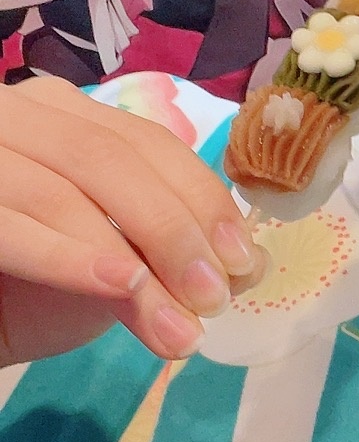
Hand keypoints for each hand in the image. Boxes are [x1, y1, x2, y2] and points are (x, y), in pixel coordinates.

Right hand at [0, 77, 266, 365]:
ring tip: (177, 327)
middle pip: (109, 160)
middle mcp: (18, 115)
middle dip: (172, 233)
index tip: (241, 262)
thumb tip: (252, 264)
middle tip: (212, 300)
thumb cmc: (38, 286)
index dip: (200, 199)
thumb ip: (174, 256)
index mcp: (64, 113)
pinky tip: (118, 288)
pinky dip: (66, 259)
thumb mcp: (119, 268)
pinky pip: (10, 224)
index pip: (148, 142)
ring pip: (62, 195)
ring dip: (131, 266)